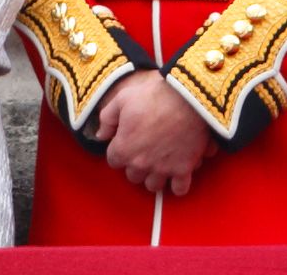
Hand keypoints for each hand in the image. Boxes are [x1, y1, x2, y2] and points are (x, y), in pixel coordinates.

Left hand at [95, 70, 216, 195]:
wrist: (186, 97)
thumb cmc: (152, 96)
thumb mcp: (123, 98)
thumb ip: (107, 118)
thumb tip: (100, 134)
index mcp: (124, 148)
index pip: (114, 161)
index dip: (119, 150)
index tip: (126, 142)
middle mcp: (141, 164)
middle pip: (133, 176)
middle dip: (135, 164)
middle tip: (143, 150)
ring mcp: (163, 169)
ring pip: (153, 185)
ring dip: (154, 176)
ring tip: (158, 162)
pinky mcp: (183, 169)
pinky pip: (178, 189)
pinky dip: (177, 184)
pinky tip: (177, 171)